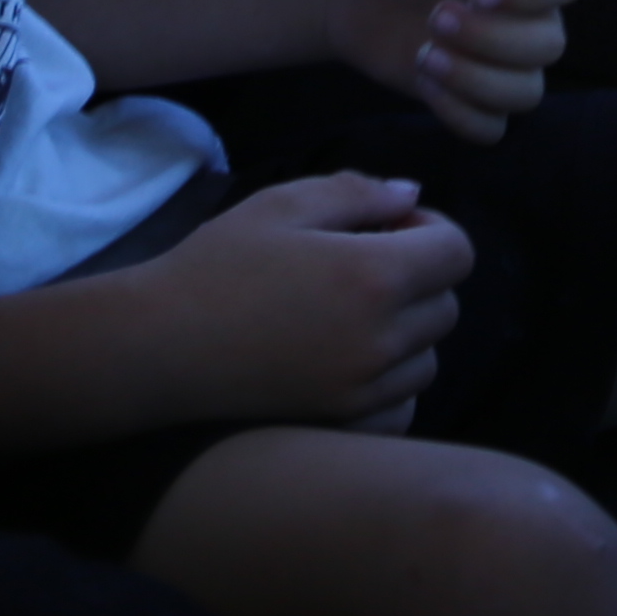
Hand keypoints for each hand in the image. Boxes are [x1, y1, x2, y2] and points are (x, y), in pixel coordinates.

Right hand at [125, 172, 473, 430]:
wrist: (159, 347)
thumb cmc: (216, 266)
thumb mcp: (281, 205)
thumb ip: (356, 191)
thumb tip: (412, 194)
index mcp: (372, 276)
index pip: (458, 252)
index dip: (431, 231)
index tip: (387, 229)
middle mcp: (381, 340)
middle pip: (448, 305)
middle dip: (420, 278)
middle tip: (363, 266)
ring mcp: (365, 390)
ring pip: (430, 358)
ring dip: (408, 331)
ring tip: (351, 315)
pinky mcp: (344, 423)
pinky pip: (404, 405)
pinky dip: (392, 383)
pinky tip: (348, 361)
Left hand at [329, 0, 587, 140]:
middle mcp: (526, 10)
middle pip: (550, 45)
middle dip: (490, 41)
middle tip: (433, 18)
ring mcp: (501, 56)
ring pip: (527, 92)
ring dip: (474, 80)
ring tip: (423, 54)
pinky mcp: (473, 94)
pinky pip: (494, 127)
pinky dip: (461, 113)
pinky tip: (424, 81)